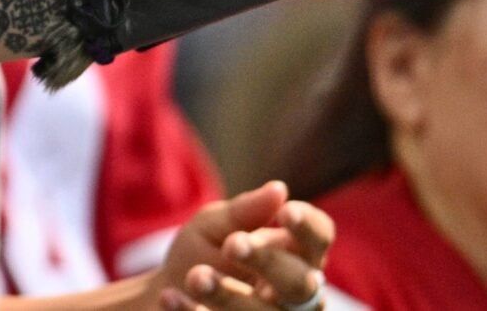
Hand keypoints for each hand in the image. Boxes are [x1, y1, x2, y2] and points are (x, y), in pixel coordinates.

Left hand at [148, 181, 333, 309]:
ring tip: (195, 276)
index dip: (309, 227)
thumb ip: (244, 211)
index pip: (320, 238)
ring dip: (229, 295)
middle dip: (268, 262)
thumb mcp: (214, 225)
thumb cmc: (203, 251)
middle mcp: (296, 293)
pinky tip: (170, 297)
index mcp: (296, 253)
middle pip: (301, 282)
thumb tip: (279, 190)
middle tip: (232, 244)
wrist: (166, 292)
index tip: (284, 212)